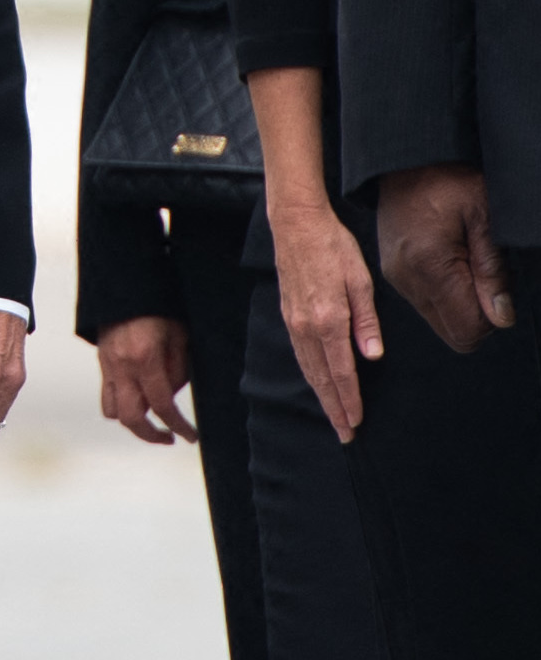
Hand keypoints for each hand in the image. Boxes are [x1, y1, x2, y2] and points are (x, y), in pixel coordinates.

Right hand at [95, 314, 195, 445]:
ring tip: (151, 421)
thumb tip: (173, 395)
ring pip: (112, 411)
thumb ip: (177, 370)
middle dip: (151, 435)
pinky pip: (107, 395)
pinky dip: (120, 405)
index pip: (161, 405)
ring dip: (132, 421)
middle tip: (168, 437)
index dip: (178, 425)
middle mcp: (122, 366)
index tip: (189, 436)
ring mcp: (108, 366)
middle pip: (130, 418)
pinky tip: (137, 399)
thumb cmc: (157, 307)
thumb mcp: (179, 336)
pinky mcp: (102, 363)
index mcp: (144, 358)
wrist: (125, 286)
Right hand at [272, 202, 383, 440]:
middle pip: (321, 377)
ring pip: (308, 368)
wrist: (295, 224)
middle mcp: (306, 326)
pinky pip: (300, 354)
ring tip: (333, 415)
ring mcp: (293, 321)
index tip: (357, 421)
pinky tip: (318, 381)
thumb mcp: (360, 280)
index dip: (351, 399)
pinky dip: (311, 374)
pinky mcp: (288, 314)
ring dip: (322, 395)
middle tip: (346, 435)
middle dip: (334, 408)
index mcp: (328, 319)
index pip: (342, 371)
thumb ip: (366, 321)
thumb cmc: (333, 247)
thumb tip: (372, 356)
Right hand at [379, 163, 513, 352]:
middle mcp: (406, 278)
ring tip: (465, 259)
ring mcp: (395, 276)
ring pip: (438, 319)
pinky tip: (448, 259)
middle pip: (451, 332)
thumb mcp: (485, 218)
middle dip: (476, 314)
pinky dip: (443, 292)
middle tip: (483, 272)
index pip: (467, 330)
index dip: (492, 319)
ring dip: (459, 302)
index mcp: (429, 266)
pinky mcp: (392, 271)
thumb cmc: (448, 180)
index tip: (497, 288)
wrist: (406, 160)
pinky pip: (424, 302)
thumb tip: (501, 317)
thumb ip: (493, 271)